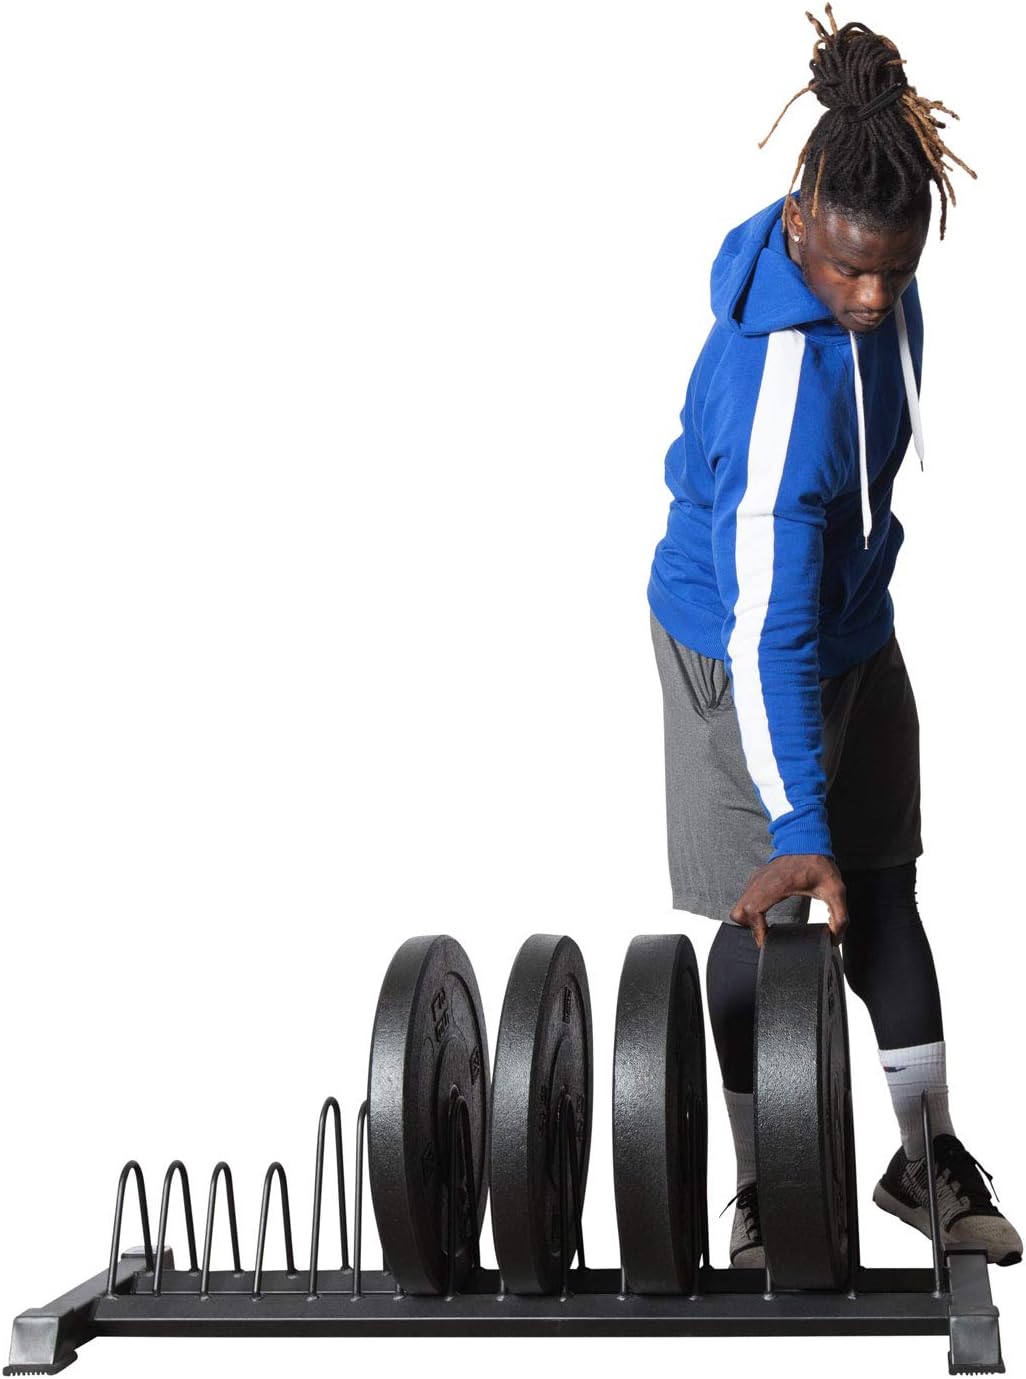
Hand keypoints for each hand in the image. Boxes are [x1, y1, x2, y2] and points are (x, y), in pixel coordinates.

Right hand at [729, 854, 847, 948]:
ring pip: (738, 907)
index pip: (752, 910)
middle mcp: (762, 882)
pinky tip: (766, 916)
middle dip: (750, 928)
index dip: (757, 930)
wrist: (807, 839)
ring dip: (749, 920)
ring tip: (767, 928)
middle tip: (767, 935)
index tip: (767, 941)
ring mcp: (756, 880)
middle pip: (738, 912)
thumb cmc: (818, 862)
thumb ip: (840, 917)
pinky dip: (750, 911)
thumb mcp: (836, 891)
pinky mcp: (756, 880)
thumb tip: (834, 939)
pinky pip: (744, 899)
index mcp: (778, 885)